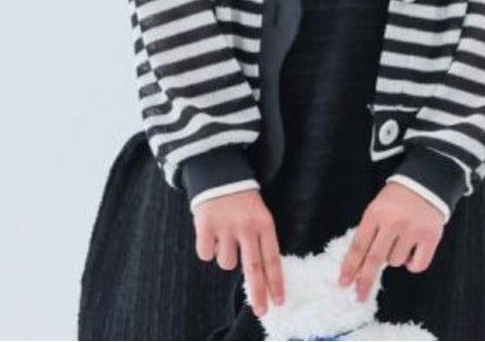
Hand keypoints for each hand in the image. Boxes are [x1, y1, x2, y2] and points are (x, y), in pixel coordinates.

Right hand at [193, 188, 285, 317]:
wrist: (220, 173)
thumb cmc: (242, 202)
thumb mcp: (259, 215)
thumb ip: (260, 241)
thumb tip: (262, 277)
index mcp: (264, 223)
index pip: (272, 258)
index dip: (275, 282)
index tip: (279, 301)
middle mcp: (246, 226)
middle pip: (254, 267)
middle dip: (258, 292)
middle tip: (261, 311)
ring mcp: (225, 226)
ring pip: (226, 263)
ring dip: (225, 255)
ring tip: (225, 236)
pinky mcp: (205, 226)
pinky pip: (205, 254)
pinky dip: (207, 248)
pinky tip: (211, 233)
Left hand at [337, 182, 444, 301]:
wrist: (425, 184)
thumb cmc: (396, 200)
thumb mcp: (377, 209)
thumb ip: (368, 233)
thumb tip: (358, 267)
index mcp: (375, 213)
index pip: (359, 245)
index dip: (350, 266)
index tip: (344, 283)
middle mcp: (393, 222)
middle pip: (374, 259)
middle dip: (365, 281)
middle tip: (359, 295)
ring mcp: (412, 230)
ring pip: (395, 262)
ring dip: (394, 258)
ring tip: (400, 240)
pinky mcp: (430, 237)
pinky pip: (416, 266)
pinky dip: (412, 264)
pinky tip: (413, 250)